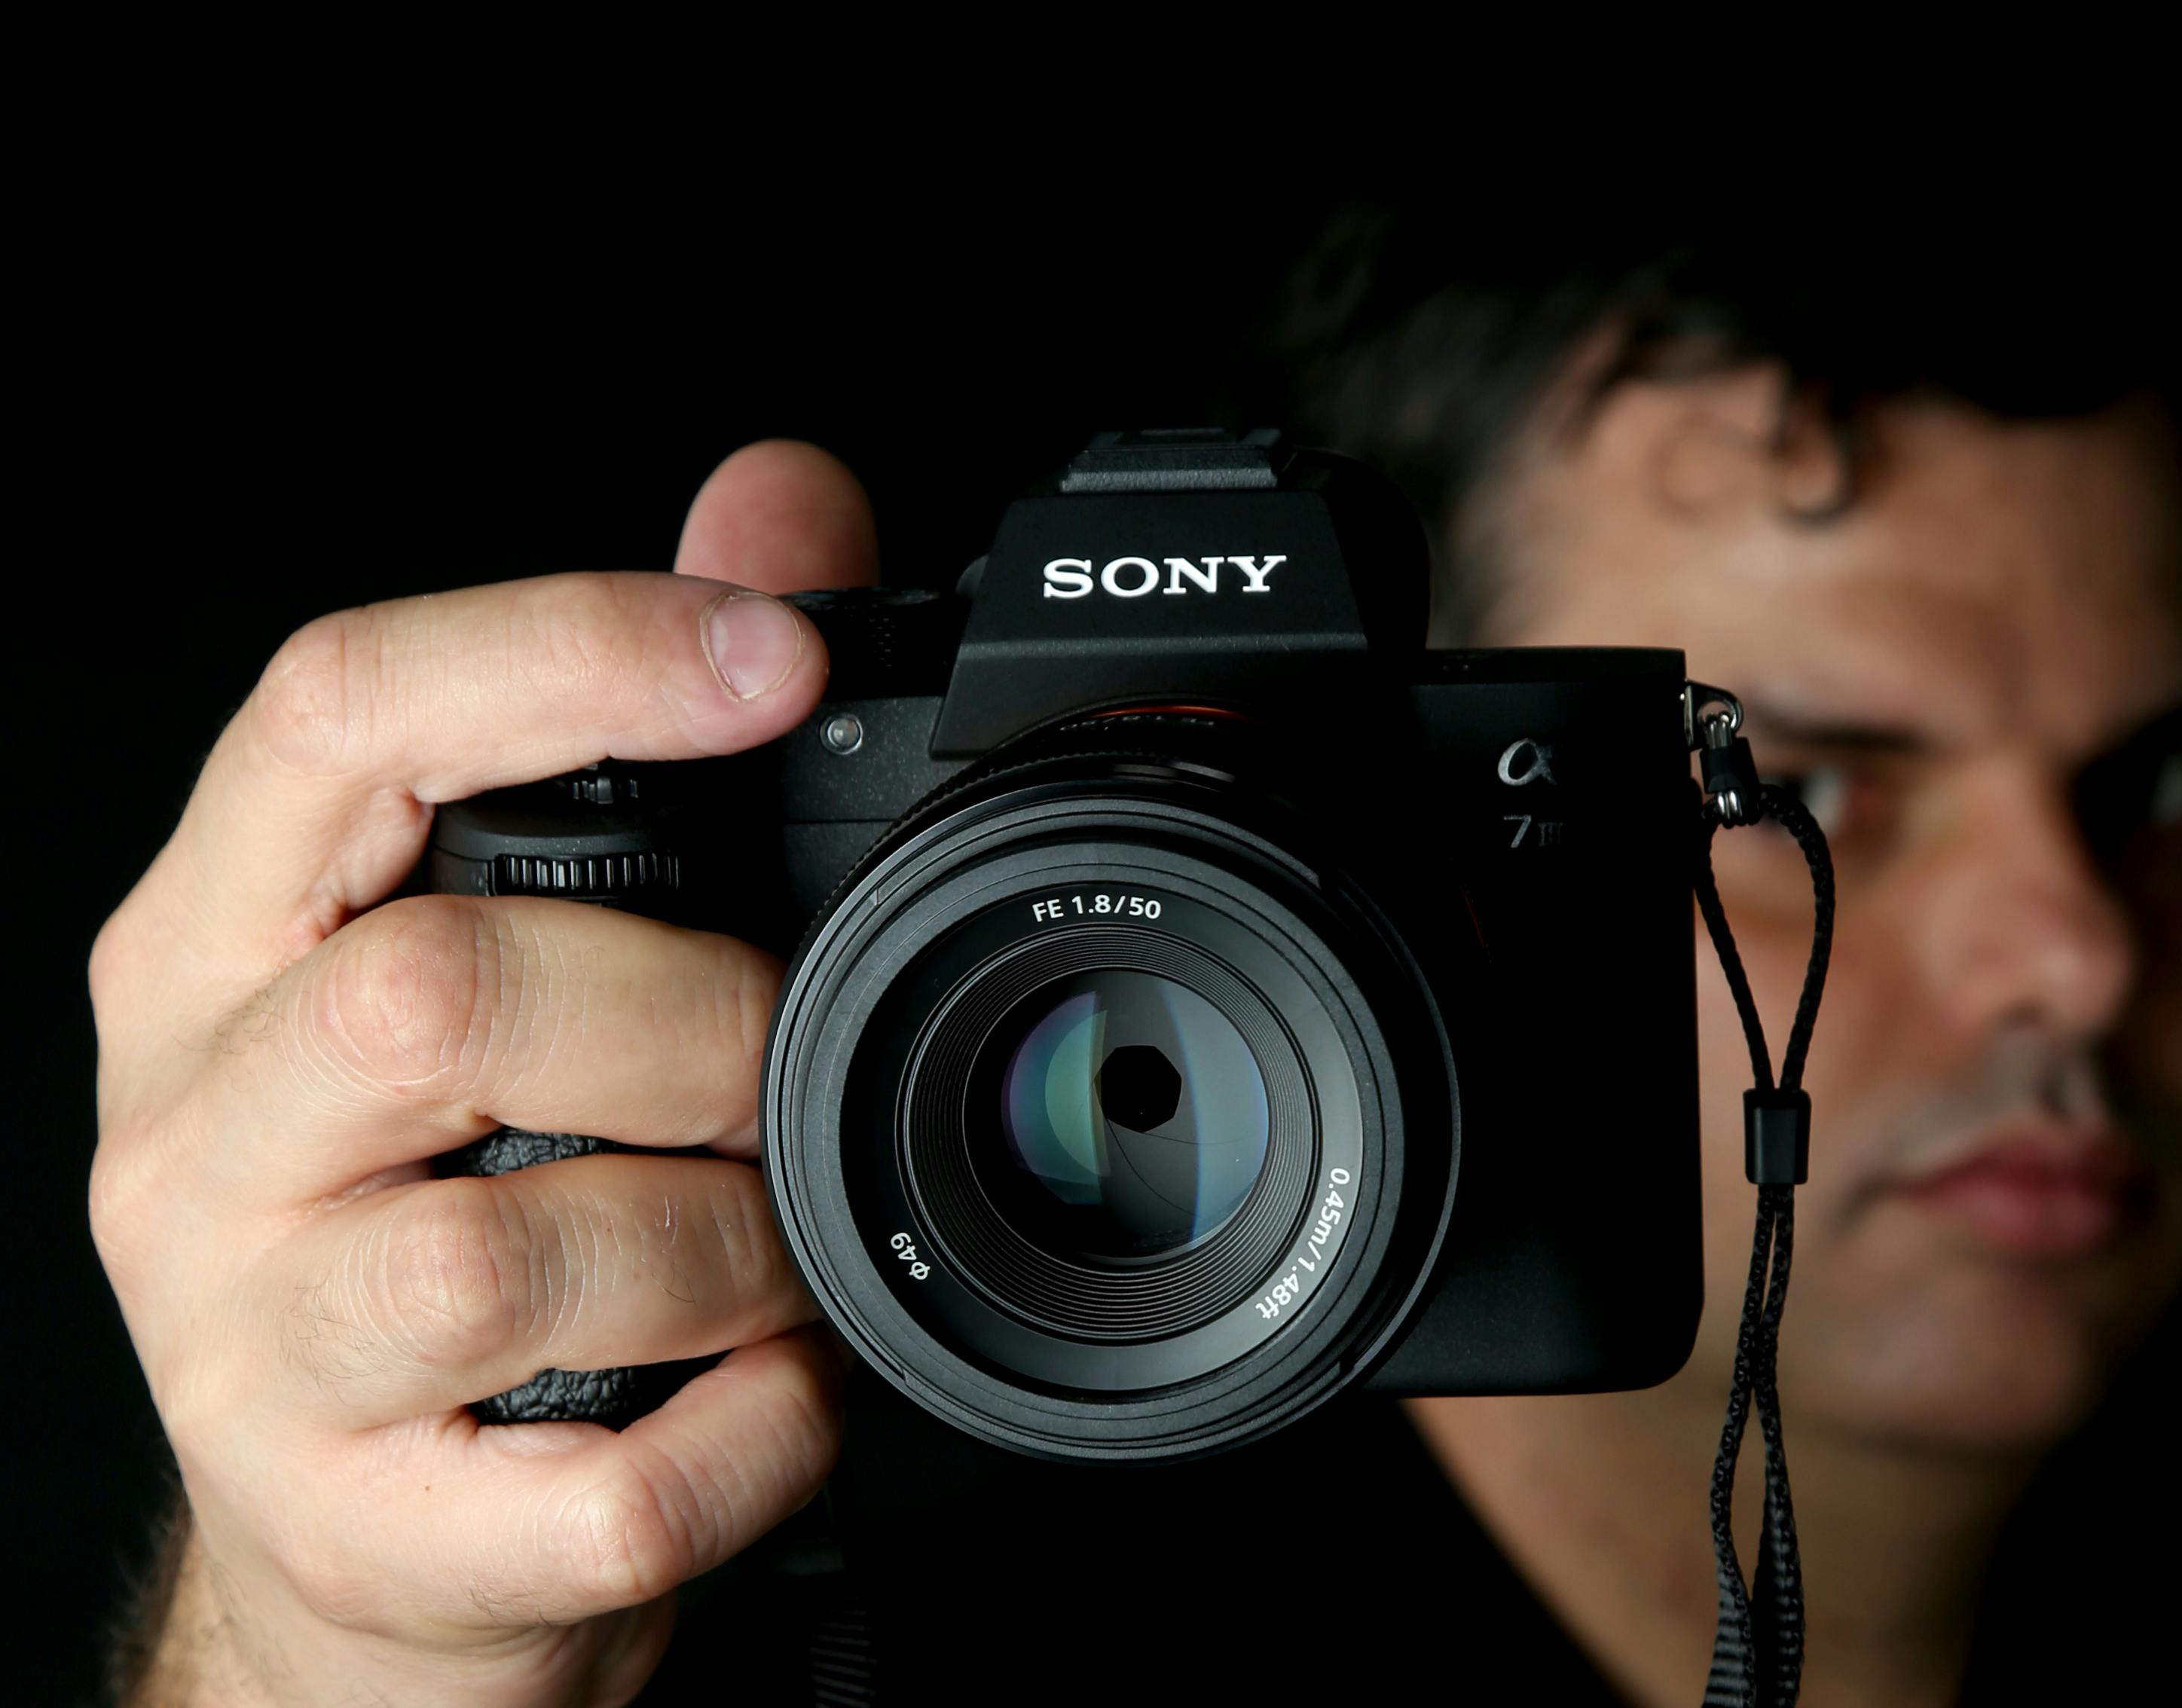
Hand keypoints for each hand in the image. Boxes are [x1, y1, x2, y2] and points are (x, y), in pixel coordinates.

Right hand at [90, 443, 876, 1706]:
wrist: (373, 1524)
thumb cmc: (449, 1195)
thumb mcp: (509, 941)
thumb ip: (638, 725)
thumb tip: (782, 507)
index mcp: (231, 936)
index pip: (345, 713)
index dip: (569, 653)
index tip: (778, 651)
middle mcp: (202, 1120)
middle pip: (438, 993)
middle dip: (693, 1022)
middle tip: (780, 1065)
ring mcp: (249, 1340)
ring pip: (510, 1253)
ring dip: (727, 1242)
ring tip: (774, 1241)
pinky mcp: (350, 1525)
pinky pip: (605, 1486)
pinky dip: (755, 1432)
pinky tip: (777, 1387)